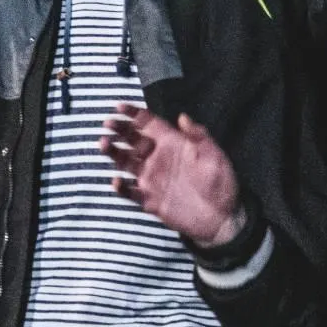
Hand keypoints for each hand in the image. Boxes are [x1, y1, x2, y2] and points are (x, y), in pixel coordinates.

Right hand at [99, 106, 244, 247]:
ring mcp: (152, 179)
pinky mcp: (150, 200)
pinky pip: (130, 192)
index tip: (119, 107)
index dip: (134, 114)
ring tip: (104, 145)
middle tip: (108, 124)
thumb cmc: (222, 183)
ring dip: (113, 153)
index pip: (149, 124)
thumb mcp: (214, 156)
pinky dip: (121, 187)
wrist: (222, 219)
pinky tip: (117, 181)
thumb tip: (182, 116)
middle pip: (132, 140)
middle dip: (119, 130)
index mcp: (172, 144)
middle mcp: (158, 158)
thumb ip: (199, 136)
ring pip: (126, 163)